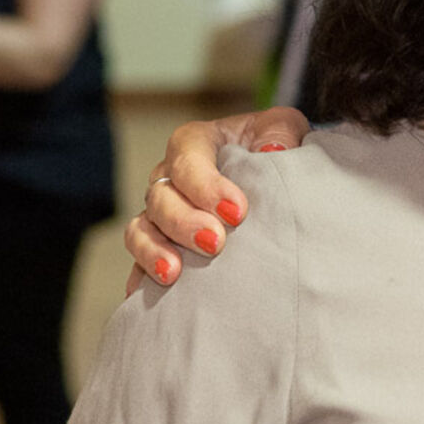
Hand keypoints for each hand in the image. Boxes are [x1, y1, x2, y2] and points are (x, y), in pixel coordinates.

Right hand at [123, 106, 309, 292]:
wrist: (274, 174)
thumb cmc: (275, 145)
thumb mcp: (284, 127)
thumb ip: (280, 132)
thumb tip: (273, 150)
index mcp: (197, 142)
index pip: (188, 158)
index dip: (206, 185)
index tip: (238, 212)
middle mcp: (171, 176)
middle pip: (161, 197)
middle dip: (185, 222)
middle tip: (215, 244)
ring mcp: (162, 211)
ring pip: (141, 229)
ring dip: (154, 252)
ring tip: (173, 275)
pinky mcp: (162, 241)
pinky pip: (140, 259)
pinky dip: (141, 276)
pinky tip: (147, 295)